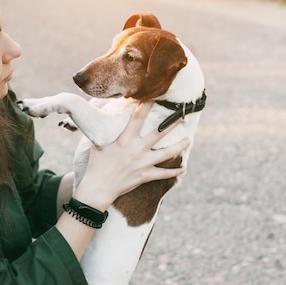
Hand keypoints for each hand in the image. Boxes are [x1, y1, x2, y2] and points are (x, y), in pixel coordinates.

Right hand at [74, 102, 189, 210]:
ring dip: (180, 146)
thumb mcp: (98, 143)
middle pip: (159, 134)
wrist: (99, 187)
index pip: (137, 118)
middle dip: (172, 124)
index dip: (146, 106)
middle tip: (181, 116)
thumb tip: (107, 118)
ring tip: (188, 140)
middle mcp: (137, 149)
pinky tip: (183, 169)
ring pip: (167, 153)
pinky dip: (174, 172)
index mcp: (125, 140)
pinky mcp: (145, 176)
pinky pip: (164, 174)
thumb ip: (105, 131)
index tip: (154, 97)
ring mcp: (143, 163)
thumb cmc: (97, 164)